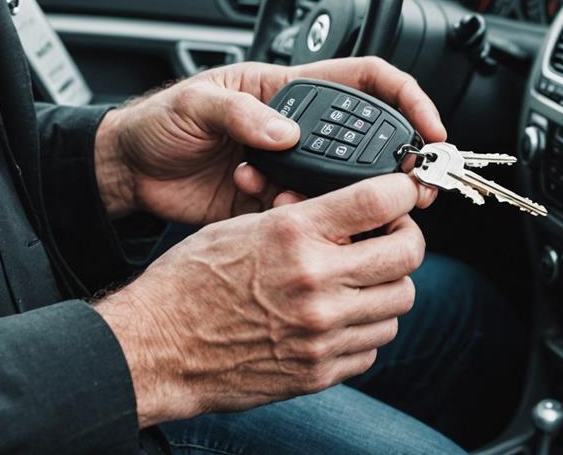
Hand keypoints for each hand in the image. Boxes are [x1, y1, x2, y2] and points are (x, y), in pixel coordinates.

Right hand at [93, 173, 432, 427]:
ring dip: (385, 289)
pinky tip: (337, 319)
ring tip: (357, 283)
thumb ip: (304, 218)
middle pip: (408, 255)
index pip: (380, 200)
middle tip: (390, 238)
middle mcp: (314, 281)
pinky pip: (373, 345)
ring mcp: (321, 331)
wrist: (154, 347)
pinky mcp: (318, 370)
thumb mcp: (243, 226)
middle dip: (406, 240)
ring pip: (399, 303)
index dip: (403, 192)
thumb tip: (355, 213)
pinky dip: (364, 330)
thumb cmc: (190, 280)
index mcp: (293, 234)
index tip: (403, 195)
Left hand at [94, 57, 446, 222]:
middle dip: (398, 163)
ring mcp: (292, 170)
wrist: (130, 173)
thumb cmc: (159, 123)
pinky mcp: (276, 206)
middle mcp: (301, 130)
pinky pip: (309, 216)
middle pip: (370, 140)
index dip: (408, 98)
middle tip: (413, 190)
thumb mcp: (195, 104)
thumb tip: (285, 132)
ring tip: (320, 206)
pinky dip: (302, 220)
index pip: (367, 80)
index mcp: (291, 90)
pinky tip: (264, 207)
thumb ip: (239, 112)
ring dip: (348, 201)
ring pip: (345, 185)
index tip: (431, 129)